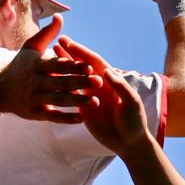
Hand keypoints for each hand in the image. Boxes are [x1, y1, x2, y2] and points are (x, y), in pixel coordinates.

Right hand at [0, 16, 99, 123]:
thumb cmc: (20, 65)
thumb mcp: (30, 47)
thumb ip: (47, 34)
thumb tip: (59, 16)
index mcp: (36, 65)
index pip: (57, 65)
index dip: (73, 66)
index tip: (90, 66)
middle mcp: (35, 82)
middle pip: (60, 83)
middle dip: (79, 83)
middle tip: (99, 82)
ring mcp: (34, 99)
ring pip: (58, 101)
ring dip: (77, 101)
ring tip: (95, 102)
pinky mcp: (34, 113)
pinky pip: (51, 117)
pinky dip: (66, 119)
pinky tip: (81, 118)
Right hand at [57, 36, 153, 155]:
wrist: (129, 143)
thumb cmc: (135, 122)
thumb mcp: (131, 103)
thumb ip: (120, 87)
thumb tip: (106, 71)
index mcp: (111, 81)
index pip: (94, 62)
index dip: (81, 52)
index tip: (68, 42)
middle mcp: (100, 86)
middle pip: (83, 67)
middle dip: (71, 54)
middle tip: (56, 42)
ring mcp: (91, 96)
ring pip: (75, 78)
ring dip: (64, 67)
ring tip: (50, 56)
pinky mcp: (85, 108)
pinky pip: (71, 95)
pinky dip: (62, 86)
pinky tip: (50, 80)